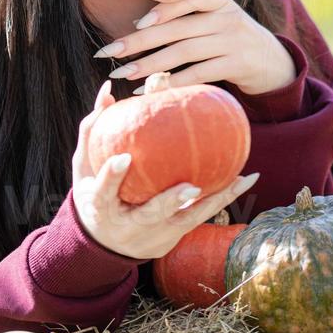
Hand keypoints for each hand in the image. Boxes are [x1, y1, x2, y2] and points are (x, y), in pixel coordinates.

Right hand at [72, 79, 259, 259]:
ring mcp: (155, 232)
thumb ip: (93, 129)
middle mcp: (129, 225)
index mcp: (100, 207)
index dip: (112, 177)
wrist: (106, 243)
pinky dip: (225, 196)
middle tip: (189, 187)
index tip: (123, 158)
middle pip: (151, 214)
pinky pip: (203, 213)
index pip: (103, 192)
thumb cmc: (94, 192)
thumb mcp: (85, 166)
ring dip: (214, 201)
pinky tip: (247, 177)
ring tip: (239, 179)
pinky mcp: (175, 234)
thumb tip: (108, 89)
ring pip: (187, 218)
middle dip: (169, 202)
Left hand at [94, 0, 296, 95]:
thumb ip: (184, 16)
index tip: (136, 22)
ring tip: (125, 74)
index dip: (163, 8)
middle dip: (140, 41)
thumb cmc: (229, 37)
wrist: (272, 60)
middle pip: (177, 29)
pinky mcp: (237, 64)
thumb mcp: (215, 17)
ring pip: (185, 52)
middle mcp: (226, 16)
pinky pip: (200, 73)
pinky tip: (153, 90)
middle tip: (110, 52)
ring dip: (151, 64)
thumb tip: (136, 25)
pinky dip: (174, 82)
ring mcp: (233, 40)